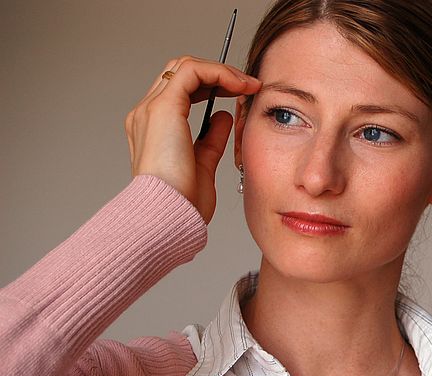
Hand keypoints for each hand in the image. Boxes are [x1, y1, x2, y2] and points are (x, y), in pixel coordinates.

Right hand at [125, 56, 261, 222]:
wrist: (168, 215)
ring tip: (247, 83)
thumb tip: (223, 117)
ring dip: (220, 71)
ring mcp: (151, 109)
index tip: (240, 95)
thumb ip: (211, 138)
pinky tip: (239, 85)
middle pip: (180, 73)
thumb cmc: (182, 203)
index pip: (180, 91)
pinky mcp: (163, 108)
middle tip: (246, 85)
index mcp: (153, 128)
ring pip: (184, 66)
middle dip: (216, 74)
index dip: (211, 86)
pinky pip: (192, 71)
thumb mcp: (204, 164)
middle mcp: (146, 114)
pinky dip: (218, 72)